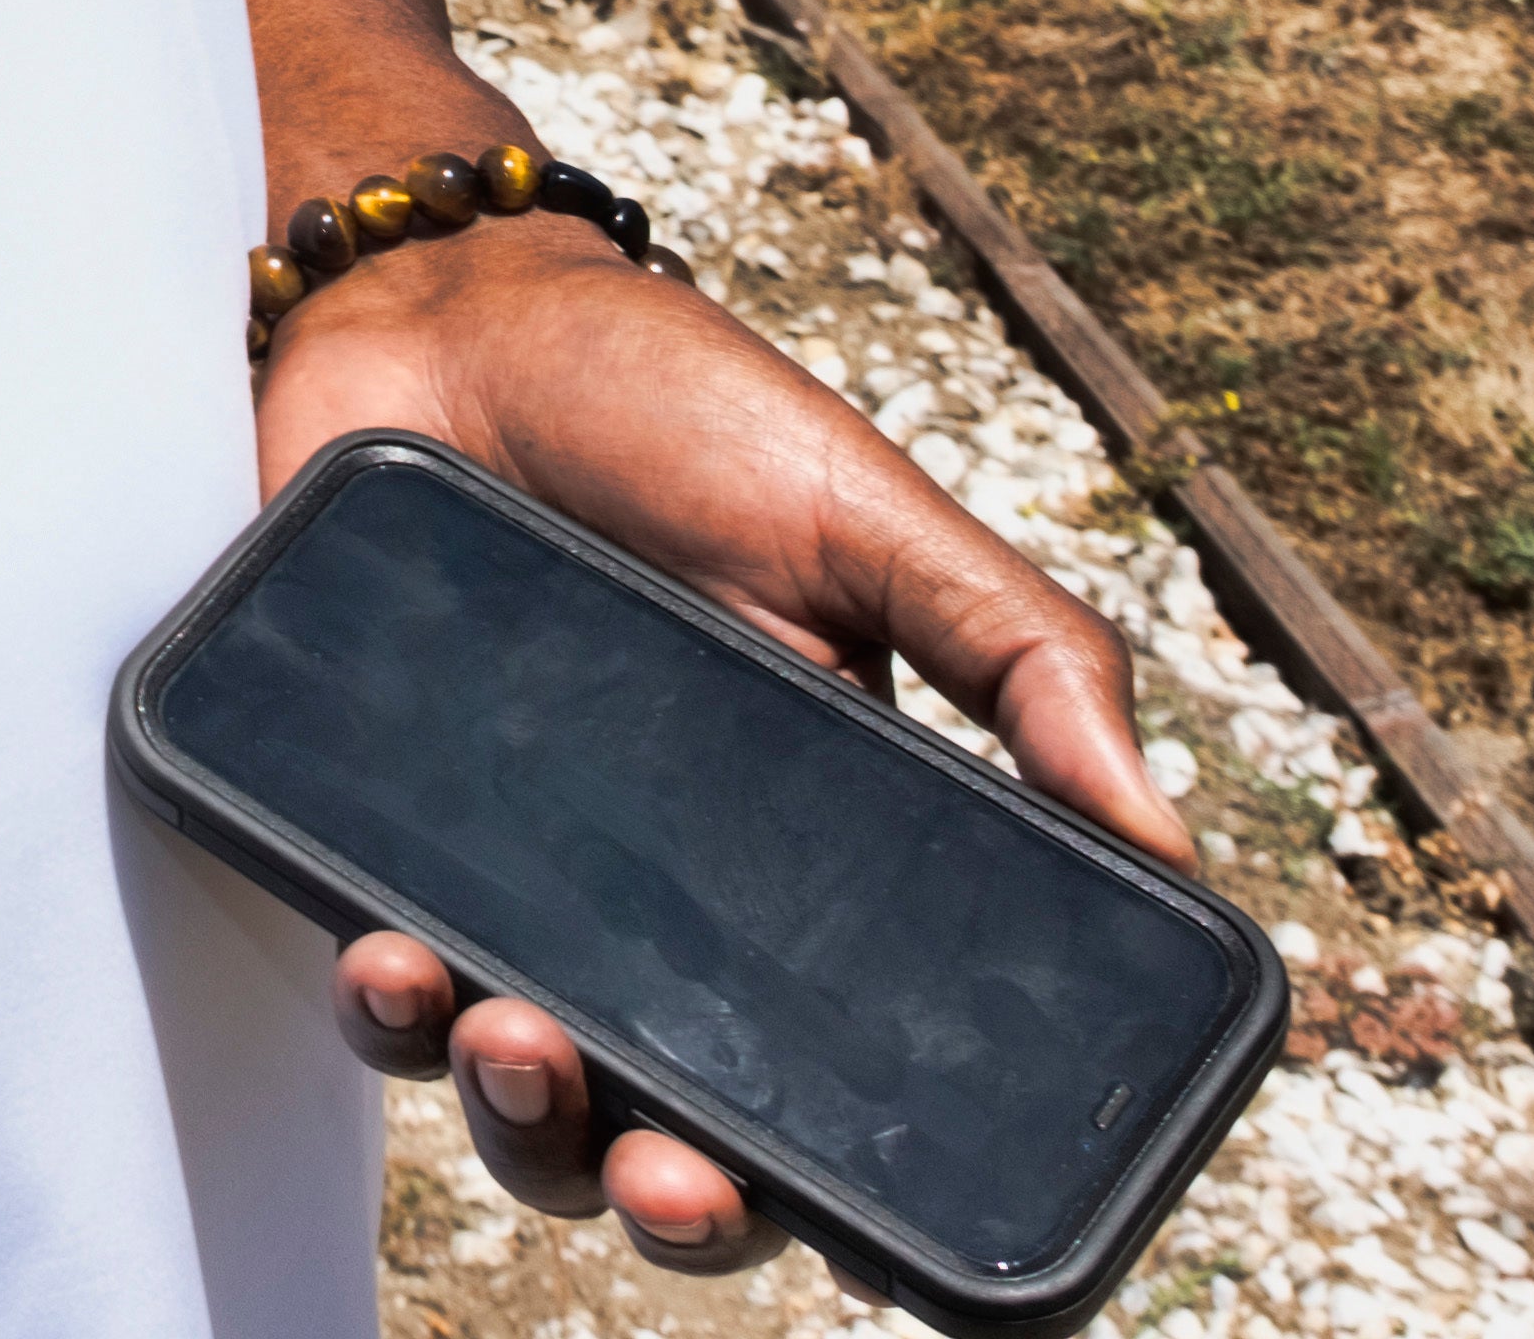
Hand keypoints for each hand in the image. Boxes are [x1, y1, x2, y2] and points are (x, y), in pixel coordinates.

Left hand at [255, 215, 1192, 1278]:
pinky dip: (385, 1007)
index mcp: (802, 866)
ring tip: (512, 1040)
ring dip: (524, 1124)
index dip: (846, 1185)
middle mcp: (656, 911)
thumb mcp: (865, 517)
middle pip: (676, 1139)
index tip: (852, 1224)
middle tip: (665, 1174)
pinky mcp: (368, 839)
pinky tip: (392, 957)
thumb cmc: (669, 409)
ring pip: (520, 1105)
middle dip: (673, 1199)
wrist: (444, 308)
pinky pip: (376, 987)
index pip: (840, 1081)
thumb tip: (1166, 850)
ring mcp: (508, 883)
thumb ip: (1019, 659)